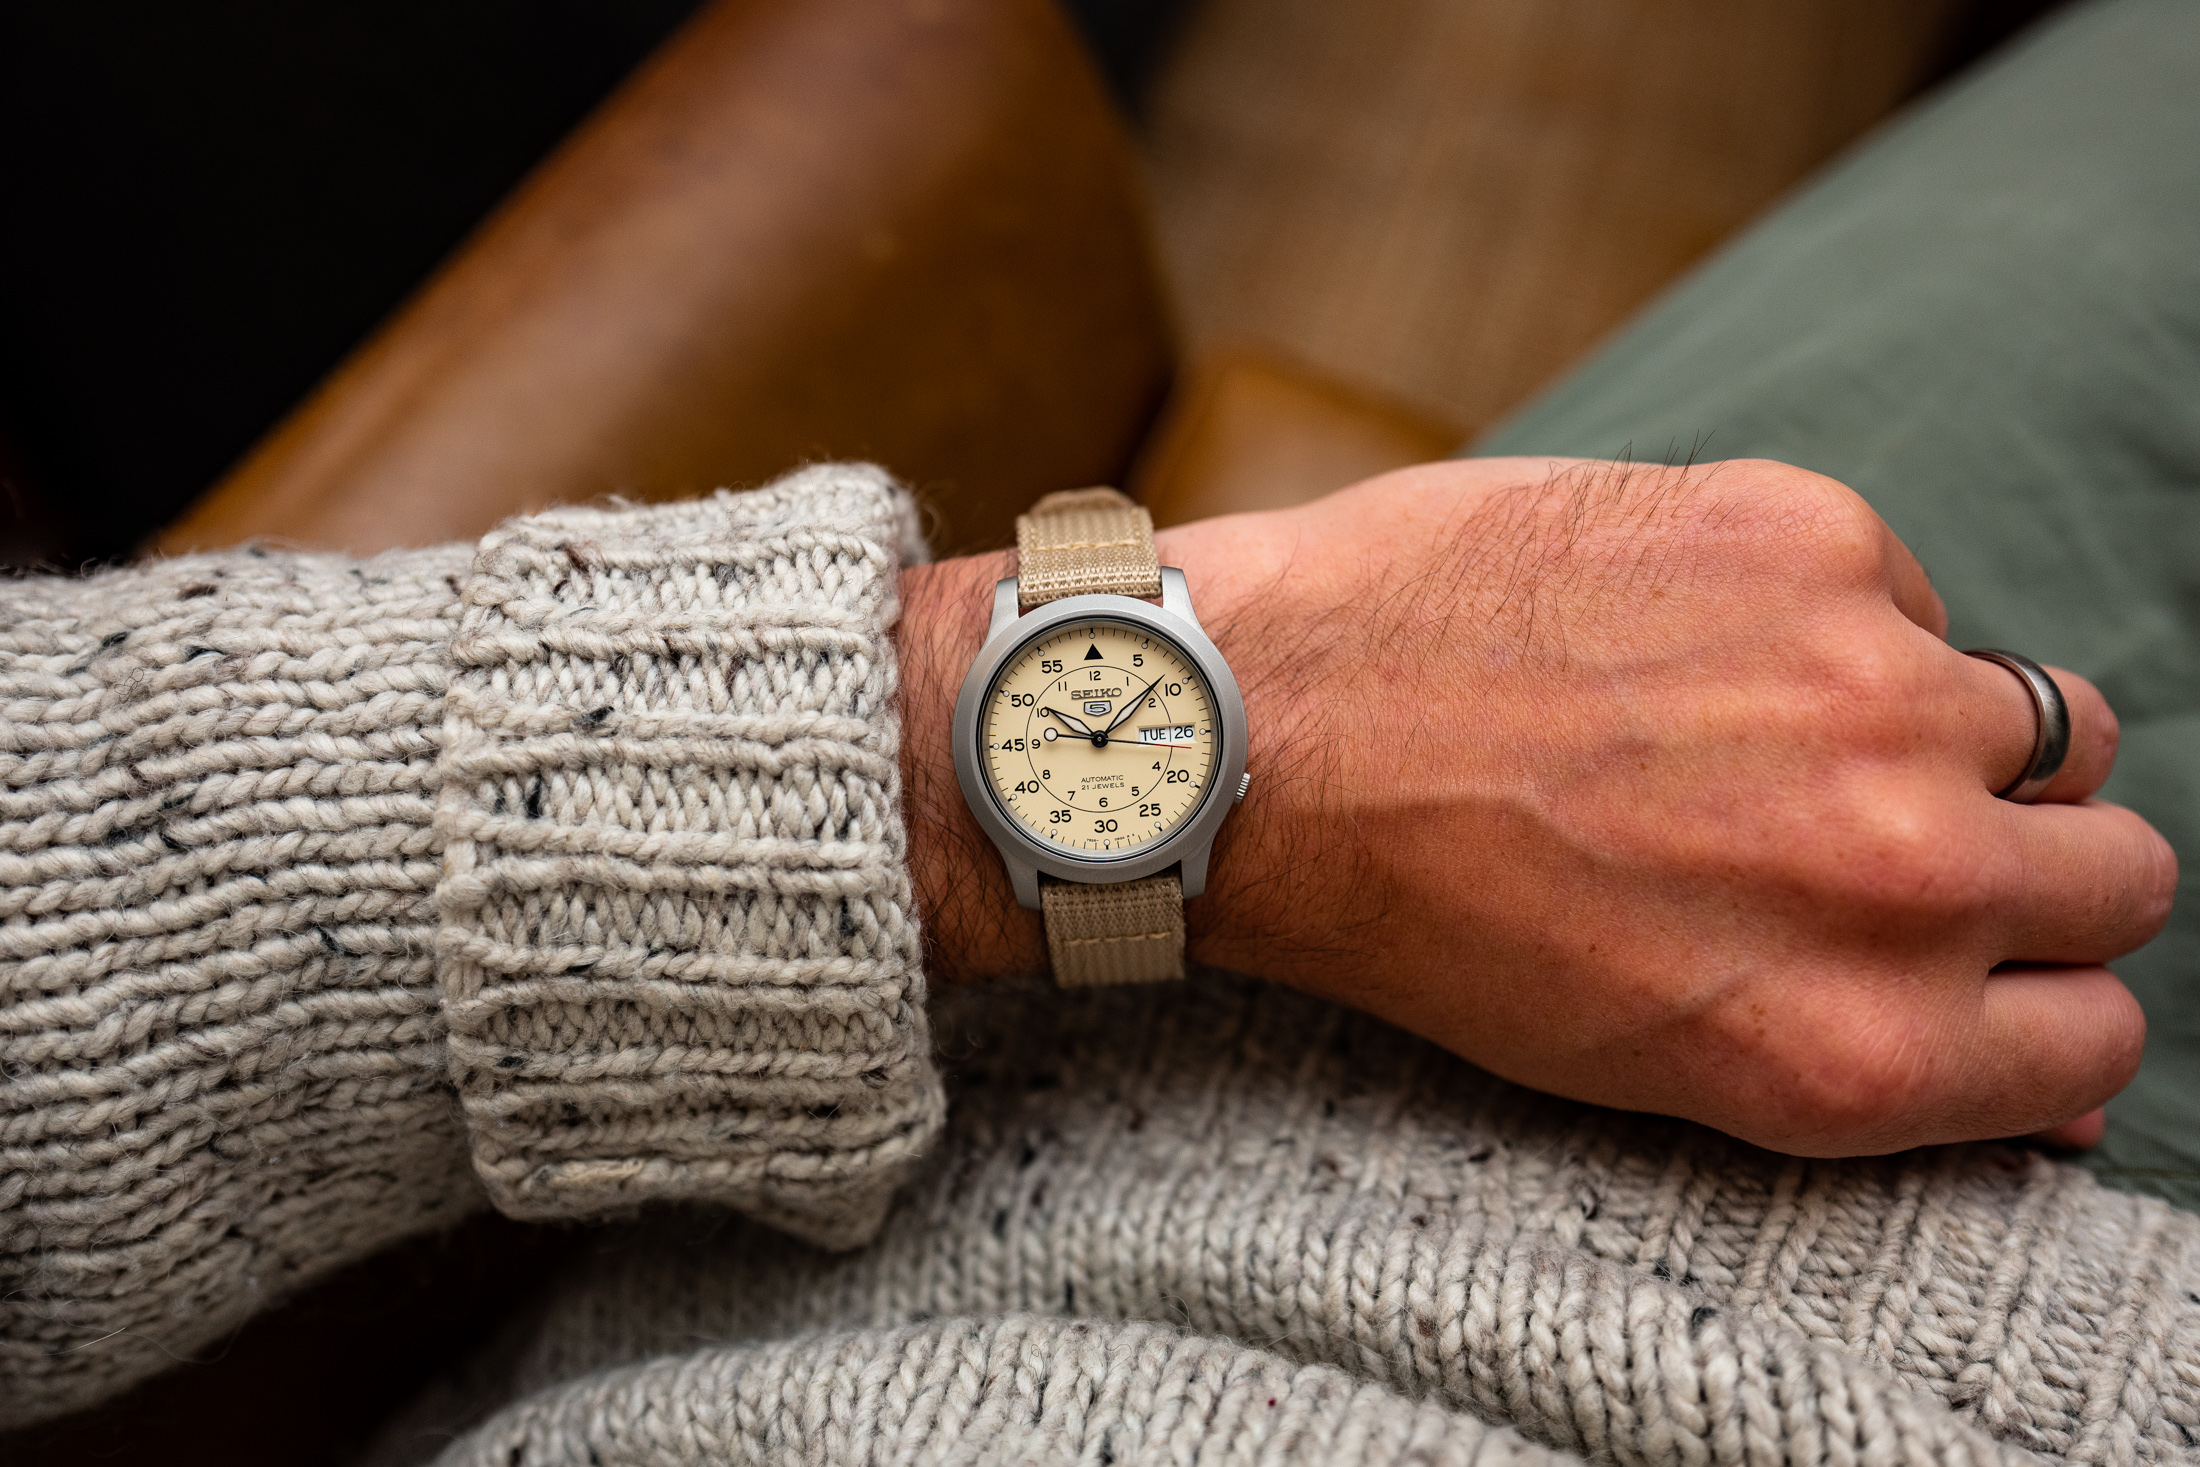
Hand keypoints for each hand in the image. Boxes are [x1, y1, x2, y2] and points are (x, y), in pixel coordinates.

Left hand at [898, 458, 2175, 1155]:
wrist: (1262, 732)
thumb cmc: (1429, 915)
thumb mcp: (1658, 1061)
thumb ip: (1876, 1056)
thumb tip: (2054, 1061)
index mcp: (1855, 1042)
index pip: (2100, 1030)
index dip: (2041, 995)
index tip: (1981, 963)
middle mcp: (1900, 877)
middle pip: (2120, 873)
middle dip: (2026, 865)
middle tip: (1882, 836)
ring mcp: (1873, 691)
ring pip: (2050, 720)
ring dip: (1949, 733)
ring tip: (1780, 729)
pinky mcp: (1812, 538)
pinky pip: (1913, 593)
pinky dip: (1837, 617)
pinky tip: (1683, 635)